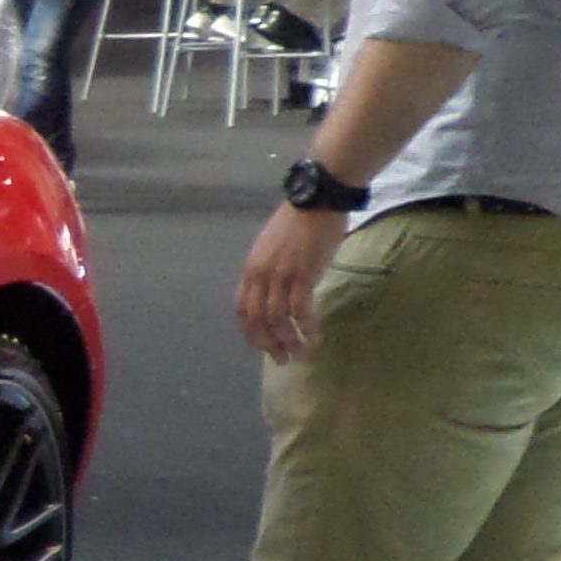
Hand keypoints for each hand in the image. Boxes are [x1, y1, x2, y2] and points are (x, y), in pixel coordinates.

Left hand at [237, 200, 343, 361]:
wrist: (317, 200)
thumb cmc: (299, 223)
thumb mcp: (272, 249)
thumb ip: (270, 273)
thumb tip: (276, 295)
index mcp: (251, 270)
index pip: (243, 310)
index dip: (251, 333)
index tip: (263, 346)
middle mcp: (260, 275)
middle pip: (257, 320)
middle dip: (269, 344)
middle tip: (283, 360)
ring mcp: (281, 275)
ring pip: (278, 319)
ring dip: (289, 341)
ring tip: (302, 352)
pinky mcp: (303, 274)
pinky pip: (300, 309)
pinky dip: (306, 327)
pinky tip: (315, 336)